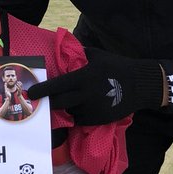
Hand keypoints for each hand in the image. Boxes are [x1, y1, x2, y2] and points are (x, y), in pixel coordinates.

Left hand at [28, 48, 164, 123]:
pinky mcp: (99, 120)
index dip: (42, 90)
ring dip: (67, 107)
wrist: (141, 84)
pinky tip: (83, 106)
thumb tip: (62, 53)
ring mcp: (93, 109)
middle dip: (49, 102)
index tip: (31, 92)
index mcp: (84, 77)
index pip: (57, 86)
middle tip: (44, 101)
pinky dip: (78, 114)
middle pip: (59, 103)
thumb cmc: (118, 66)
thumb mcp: (97, 56)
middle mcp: (86, 95)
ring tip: (72, 99)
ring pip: (70, 111)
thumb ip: (78, 56)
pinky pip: (81, 119)